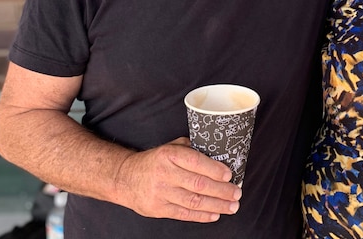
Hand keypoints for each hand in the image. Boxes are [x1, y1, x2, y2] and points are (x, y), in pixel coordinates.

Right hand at [114, 137, 241, 221]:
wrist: (125, 178)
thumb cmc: (155, 161)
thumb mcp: (171, 147)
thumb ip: (192, 150)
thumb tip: (219, 155)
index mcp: (169, 155)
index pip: (195, 162)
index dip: (214, 169)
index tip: (229, 175)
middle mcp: (164, 173)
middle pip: (198, 184)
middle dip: (221, 190)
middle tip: (236, 193)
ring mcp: (160, 193)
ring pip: (193, 201)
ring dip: (216, 205)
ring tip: (232, 206)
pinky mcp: (158, 209)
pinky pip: (184, 214)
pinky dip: (201, 215)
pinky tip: (215, 214)